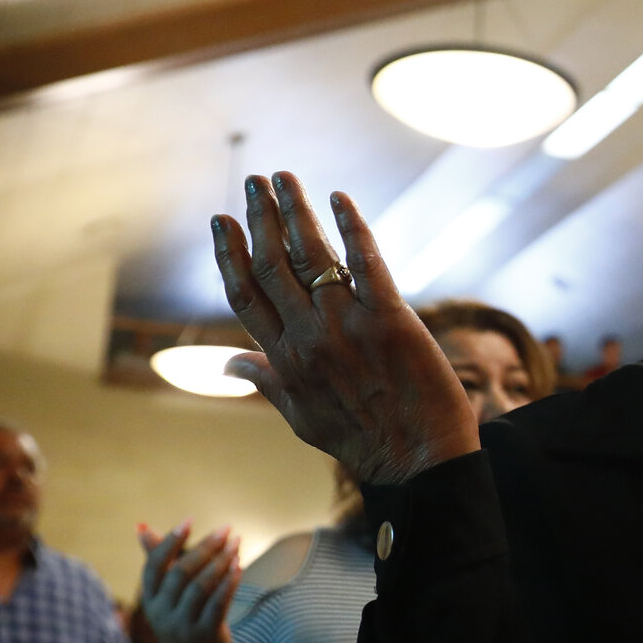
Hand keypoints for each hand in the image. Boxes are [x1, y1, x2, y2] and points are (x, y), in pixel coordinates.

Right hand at [136, 524, 242, 642]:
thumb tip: (141, 526)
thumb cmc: (181, 614)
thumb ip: (159, 558)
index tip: (189, 520)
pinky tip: (239, 566)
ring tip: (236, 544)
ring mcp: (183, 625)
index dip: (169, 541)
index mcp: (151, 597)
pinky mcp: (205, 635)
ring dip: (220, 562)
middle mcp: (162, 612)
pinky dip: (229, 584)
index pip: (154, 565)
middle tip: (226, 530)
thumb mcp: (167, 591)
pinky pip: (218, 605)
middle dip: (205, 548)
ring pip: (200, 588)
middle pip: (181, 573)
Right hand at [212, 172, 483, 485]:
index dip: (230, 255)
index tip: (221, 221)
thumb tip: (229, 363)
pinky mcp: (391, 319)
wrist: (420, 463)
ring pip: (312, 256)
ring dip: (295, 211)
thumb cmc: (364, 444)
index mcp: (284, 360)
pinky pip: (367, 263)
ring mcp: (348, 326)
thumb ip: (266, 382)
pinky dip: (352, 227)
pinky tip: (339, 199)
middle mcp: (309, 338)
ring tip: (284, 178)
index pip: (245, 296)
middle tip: (254, 182)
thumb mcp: (302, 419)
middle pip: (273, 265)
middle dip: (261, 219)